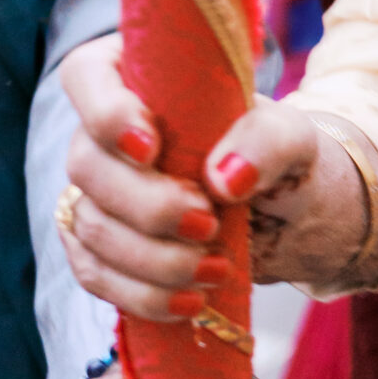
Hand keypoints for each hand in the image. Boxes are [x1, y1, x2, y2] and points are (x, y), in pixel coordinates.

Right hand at [56, 34, 377, 307]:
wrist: (283, 214)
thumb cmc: (277, 155)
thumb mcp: (291, 136)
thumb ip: (266, 141)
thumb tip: (225, 178)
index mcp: (139, 77)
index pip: (88, 75)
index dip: (106, 113)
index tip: (151, 149)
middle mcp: (105, 132)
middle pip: (86, 163)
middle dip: (146, 205)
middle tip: (207, 224)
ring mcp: (97, 191)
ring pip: (89, 225)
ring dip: (150, 258)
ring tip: (214, 269)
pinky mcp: (100, 246)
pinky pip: (95, 274)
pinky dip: (141, 294)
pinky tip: (189, 303)